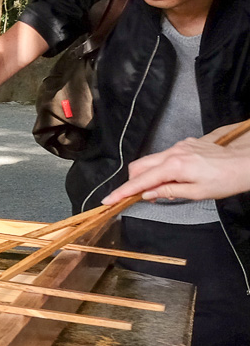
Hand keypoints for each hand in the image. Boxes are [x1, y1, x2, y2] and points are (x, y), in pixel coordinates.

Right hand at [103, 138, 249, 204]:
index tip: (109, 200)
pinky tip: (174, 178)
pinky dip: (161, 169)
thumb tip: (148, 194)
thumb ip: (169, 192)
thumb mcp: (197, 193)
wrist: (246, 163)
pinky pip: (164, 156)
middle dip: (133, 182)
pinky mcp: (186, 144)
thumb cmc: (226, 180)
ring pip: (151, 161)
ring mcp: (179, 146)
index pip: (140, 181)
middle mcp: (173, 152)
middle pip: (139, 167)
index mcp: (174, 166)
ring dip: (149, 176)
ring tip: (162, 190)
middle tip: (137, 198)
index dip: (123, 192)